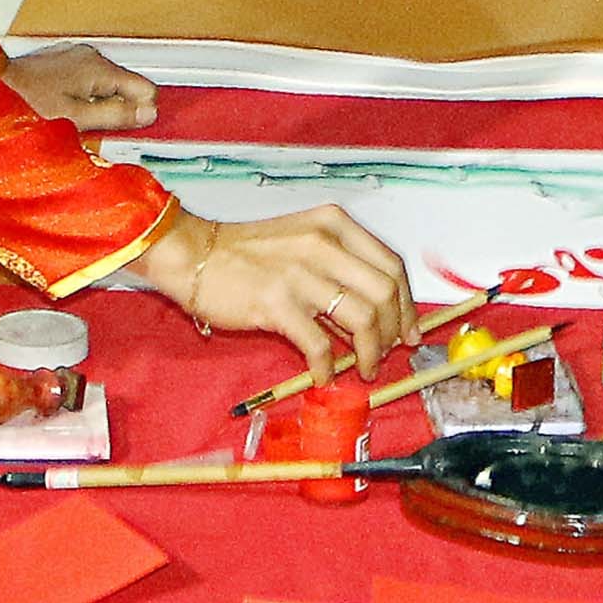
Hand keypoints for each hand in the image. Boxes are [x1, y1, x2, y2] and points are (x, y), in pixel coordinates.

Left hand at [4, 41, 161, 130]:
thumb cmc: (24, 103)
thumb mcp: (75, 120)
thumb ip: (116, 116)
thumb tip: (148, 114)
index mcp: (99, 68)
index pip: (146, 89)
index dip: (140, 114)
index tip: (124, 129)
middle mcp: (91, 56)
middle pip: (128, 87)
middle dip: (119, 110)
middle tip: (94, 129)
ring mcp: (76, 57)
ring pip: (108, 85)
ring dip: (100, 105)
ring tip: (76, 120)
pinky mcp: (63, 62)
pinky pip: (88, 81)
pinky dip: (84, 97)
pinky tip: (66, 109)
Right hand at [139, 203, 415, 374]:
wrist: (193, 255)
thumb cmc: (246, 253)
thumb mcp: (302, 244)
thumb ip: (339, 272)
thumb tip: (374, 319)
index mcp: (334, 226)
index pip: (392, 265)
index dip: (408, 304)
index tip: (410, 330)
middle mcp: (323, 244)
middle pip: (386, 293)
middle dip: (394, 331)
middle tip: (386, 354)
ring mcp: (301, 273)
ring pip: (363, 319)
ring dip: (370, 352)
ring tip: (363, 368)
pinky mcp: (277, 303)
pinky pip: (319, 345)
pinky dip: (328, 367)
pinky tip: (324, 376)